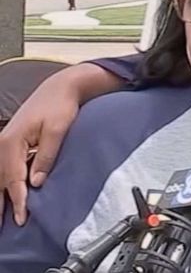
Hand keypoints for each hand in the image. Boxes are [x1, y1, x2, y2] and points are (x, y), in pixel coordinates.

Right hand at [0, 68, 82, 226]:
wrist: (59, 89)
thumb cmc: (60, 107)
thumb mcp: (58, 131)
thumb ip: (46, 156)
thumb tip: (35, 183)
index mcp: (12, 142)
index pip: (13, 179)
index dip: (18, 200)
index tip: (21, 218)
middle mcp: (3, 143)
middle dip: (1, 203)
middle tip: (3, 225)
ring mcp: (4, 143)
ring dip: (0, 196)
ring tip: (2, 216)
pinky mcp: (11, 143)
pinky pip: (4, 168)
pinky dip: (4, 183)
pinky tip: (7, 194)